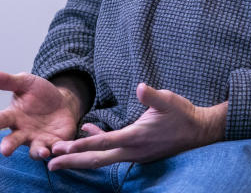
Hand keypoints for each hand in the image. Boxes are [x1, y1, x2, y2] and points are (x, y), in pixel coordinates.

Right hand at [0, 70, 84, 159]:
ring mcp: (39, 140)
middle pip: (14, 142)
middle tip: (5, 151)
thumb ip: (7, 80)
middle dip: (9, 146)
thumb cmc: (39, 93)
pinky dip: (59, 150)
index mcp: (14, 117)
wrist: (62, 102)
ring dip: (38, 152)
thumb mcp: (25, 82)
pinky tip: (61, 148)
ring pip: (36, 151)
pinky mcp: (56, 143)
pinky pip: (56, 149)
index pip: (2, 120)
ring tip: (43, 151)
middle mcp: (23, 132)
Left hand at [47, 83, 226, 170]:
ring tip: (59, 155)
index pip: (105, 144)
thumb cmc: (184, 115)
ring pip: (102, 158)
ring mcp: (134, 153)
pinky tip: (87, 133)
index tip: (64, 149)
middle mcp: (133, 150)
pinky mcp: (137, 150)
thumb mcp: (170, 101)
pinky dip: (97, 143)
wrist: (200, 131)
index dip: (83, 146)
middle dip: (73, 161)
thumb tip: (140, 87)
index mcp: (137, 138)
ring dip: (81, 156)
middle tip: (49, 163)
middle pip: (96, 159)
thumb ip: (153, 96)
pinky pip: (112, 150)